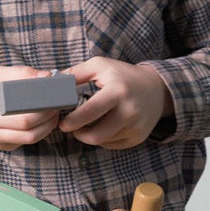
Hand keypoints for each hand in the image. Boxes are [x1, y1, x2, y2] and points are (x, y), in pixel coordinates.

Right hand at [0, 66, 59, 151]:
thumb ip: (20, 74)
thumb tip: (47, 77)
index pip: (23, 119)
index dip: (43, 110)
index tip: (54, 97)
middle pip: (30, 133)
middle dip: (49, 119)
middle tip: (58, 103)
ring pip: (31, 139)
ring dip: (47, 125)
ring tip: (53, 108)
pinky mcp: (4, 146)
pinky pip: (26, 140)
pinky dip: (38, 129)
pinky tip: (42, 115)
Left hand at [58, 58, 172, 149]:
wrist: (156, 89)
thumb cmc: (123, 75)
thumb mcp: (100, 65)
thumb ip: (76, 72)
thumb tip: (53, 81)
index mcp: (118, 91)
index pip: (90, 112)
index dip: (73, 121)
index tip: (62, 123)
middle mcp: (130, 111)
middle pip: (96, 135)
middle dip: (78, 134)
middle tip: (70, 127)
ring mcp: (136, 126)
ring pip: (103, 141)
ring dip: (89, 135)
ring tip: (85, 124)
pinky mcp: (138, 137)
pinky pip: (112, 145)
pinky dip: (102, 138)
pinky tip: (101, 126)